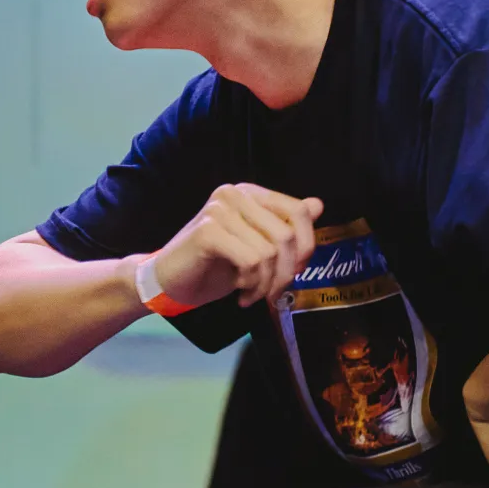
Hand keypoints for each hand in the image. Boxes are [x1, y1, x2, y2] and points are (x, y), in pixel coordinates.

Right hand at [151, 184, 322, 308]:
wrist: (171, 281)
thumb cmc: (216, 265)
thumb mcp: (258, 247)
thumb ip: (285, 226)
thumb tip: (317, 204)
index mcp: (251, 193)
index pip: (299, 211)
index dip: (307, 246)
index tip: (295, 272)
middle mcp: (236, 194)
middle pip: (287, 234)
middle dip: (287, 272)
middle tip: (273, 293)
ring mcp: (220, 209)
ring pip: (270, 251)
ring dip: (266, 283)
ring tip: (253, 294)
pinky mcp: (208, 231)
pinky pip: (250, 261)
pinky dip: (251, 284)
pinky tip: (240, 294)